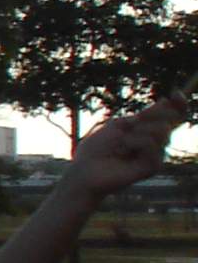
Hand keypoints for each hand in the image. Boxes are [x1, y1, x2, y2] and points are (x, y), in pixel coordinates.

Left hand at [66, 98, 184, 200]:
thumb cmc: (97, 148)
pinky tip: (123, 153)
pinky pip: (154, 147)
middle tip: (129, 129)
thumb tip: (166, 101)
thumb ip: (144, 116)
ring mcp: (154, 154)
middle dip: (148, 118)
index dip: (177, 104)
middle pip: (167, 121)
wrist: (86, 169)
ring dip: (138, 133)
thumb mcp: (119, 125)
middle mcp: (153, 142)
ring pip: (162, 131)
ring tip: (121, 145)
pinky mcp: (153, 167)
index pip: (170, 117)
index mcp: (145, 130)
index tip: (175, 93)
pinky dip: (137, 145)